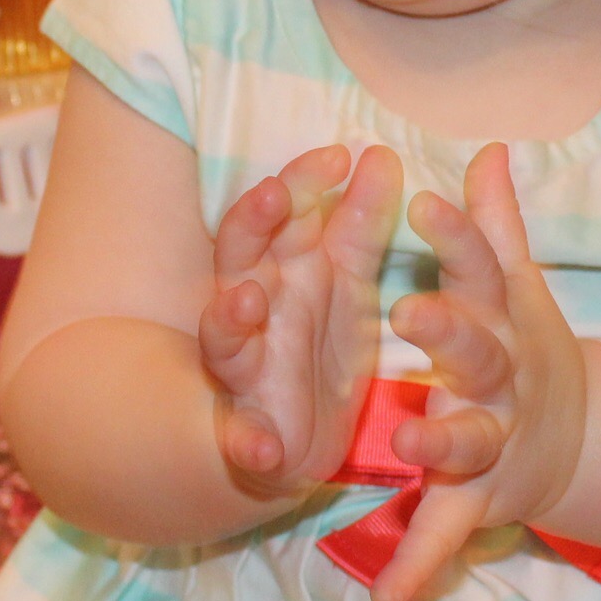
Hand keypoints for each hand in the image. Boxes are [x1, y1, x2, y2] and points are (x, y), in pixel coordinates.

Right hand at [197, 144, 404, 499]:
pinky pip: (242, 440)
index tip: (340, 152)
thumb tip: (377, 152)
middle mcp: (253, 312)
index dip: (300, 179)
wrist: (299, 443)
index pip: (277, 211)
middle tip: (274, 195)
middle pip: (238, 256)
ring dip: (229, 319)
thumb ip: (360, 221)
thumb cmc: (317, 344)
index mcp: (280, 271)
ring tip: (247, 302)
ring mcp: (246, 371)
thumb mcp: (347, 280)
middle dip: (251, 225)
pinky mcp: (251, 436)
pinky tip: (263, 448)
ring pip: (223, 338)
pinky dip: (247, 444)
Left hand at [372, 144, 586, 600]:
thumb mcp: (518, 285)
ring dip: (439, 440)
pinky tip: (385, 597)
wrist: (583, 439)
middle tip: (408, 311)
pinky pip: (447, 531)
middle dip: (449, 331)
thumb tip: (487, 147)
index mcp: (502, 317)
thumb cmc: (528, 347)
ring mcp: (495, 440)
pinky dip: (419, 565)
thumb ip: (492, 223)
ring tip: (407, 440)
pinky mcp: (483, 498)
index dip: (456, 235)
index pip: (481, 267)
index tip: (423, 200)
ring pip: (467, 440)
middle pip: (479, 350)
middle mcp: (503, 377)